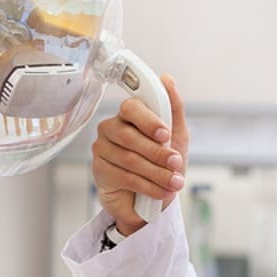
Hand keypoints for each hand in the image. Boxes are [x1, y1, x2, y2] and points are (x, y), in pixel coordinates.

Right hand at [91, 74, 188, 235]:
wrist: (152, 198)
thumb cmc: (162, 162)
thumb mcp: (176, 136)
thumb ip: (173, 108)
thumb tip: (167, 78)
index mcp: (129, 115)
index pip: (131, 107)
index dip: (148, 120)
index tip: (165, 134)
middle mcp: (112, 128)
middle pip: (129, 136)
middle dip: (157, 152)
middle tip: (176, 163)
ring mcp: (102, 149)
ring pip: (129, 159)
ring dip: (157, 172)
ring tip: (174, 182)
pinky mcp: (100, 171)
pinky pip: (124, 177)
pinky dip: (148, 186)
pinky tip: (161, 191)